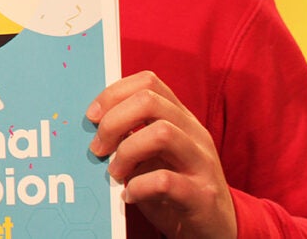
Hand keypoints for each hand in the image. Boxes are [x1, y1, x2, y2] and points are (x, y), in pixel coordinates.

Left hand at [86, 71, 236, 238]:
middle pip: (149, 101)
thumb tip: (91, 123)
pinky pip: (165, 181)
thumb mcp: (152, 153)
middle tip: (98, 147)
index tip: (92, 116)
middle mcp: (194, 133)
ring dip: (126, 152)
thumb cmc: (174, 186)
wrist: (215, 226)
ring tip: (114, 172)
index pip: (148, 82)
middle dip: (113, 121)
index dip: (114, 93)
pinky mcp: (202, 195)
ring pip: (161, 134)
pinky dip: (138, 187)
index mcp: (180, 117)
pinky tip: (129, 195)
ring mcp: (201, 162)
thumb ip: (130, 134)